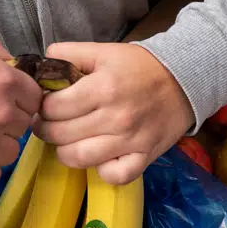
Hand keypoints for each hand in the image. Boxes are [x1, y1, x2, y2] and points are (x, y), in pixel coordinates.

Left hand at [35, 42, 193, 184]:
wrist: (184, 81)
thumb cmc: (140, 67)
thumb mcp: (104, 51)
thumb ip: (69, 53)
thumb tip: (42, 63)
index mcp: (102, 88)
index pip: (53, 107)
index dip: (42, 107)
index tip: (46, 106)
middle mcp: (115, 117)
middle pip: (60, 134)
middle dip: (48, 129)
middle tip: (52, 124)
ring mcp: (130, 141)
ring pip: (79, 158)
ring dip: (65, 152)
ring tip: (68, 142)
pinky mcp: (144, 157)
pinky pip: (114, 176)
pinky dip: (103, 171)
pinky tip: (100, 158)